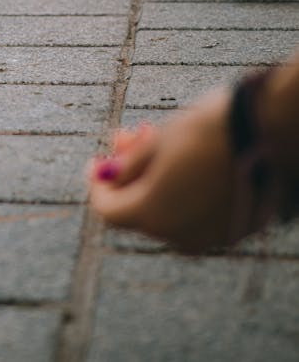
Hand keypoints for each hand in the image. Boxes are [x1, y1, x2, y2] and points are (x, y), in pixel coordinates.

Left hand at [88, 91, 233, 252]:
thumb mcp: (158, 140)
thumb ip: (128, 163)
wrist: (270, 131)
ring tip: (159, 140)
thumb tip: (109, 172)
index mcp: (153, 214)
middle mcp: (180, 235)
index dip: (97, 183)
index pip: (107, 209)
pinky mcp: (233, 229)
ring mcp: (210, 236)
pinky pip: (195, 214)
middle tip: (128, 139)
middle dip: (129, 173)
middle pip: (138, 209)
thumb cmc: (209, 130)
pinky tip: (186, 161)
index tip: (97, 161)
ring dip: (154, 179)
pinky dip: (181, 190)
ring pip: (167, 211)